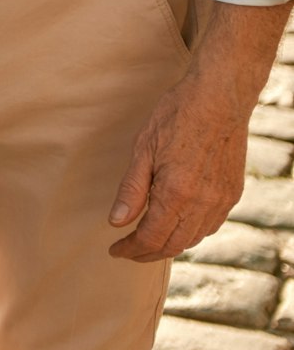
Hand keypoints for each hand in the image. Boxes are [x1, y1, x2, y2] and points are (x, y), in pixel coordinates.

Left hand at [109, 70, 248, 262]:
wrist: (219, 96)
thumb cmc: (178, 115)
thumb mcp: (143, 149)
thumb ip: (131, 190)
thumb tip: (116, 222)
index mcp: (177, 194)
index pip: (151, 237)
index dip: (131, 249)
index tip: (115, 249)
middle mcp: (203, 203)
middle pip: (173, 245)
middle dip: (148, 252)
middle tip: (128, 250)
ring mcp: (222, 200)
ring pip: (194, 238)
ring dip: (170, 244)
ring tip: (149, 240)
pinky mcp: (233, 192)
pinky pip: (211, 225)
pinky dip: (192, 232)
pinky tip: (178, 225)